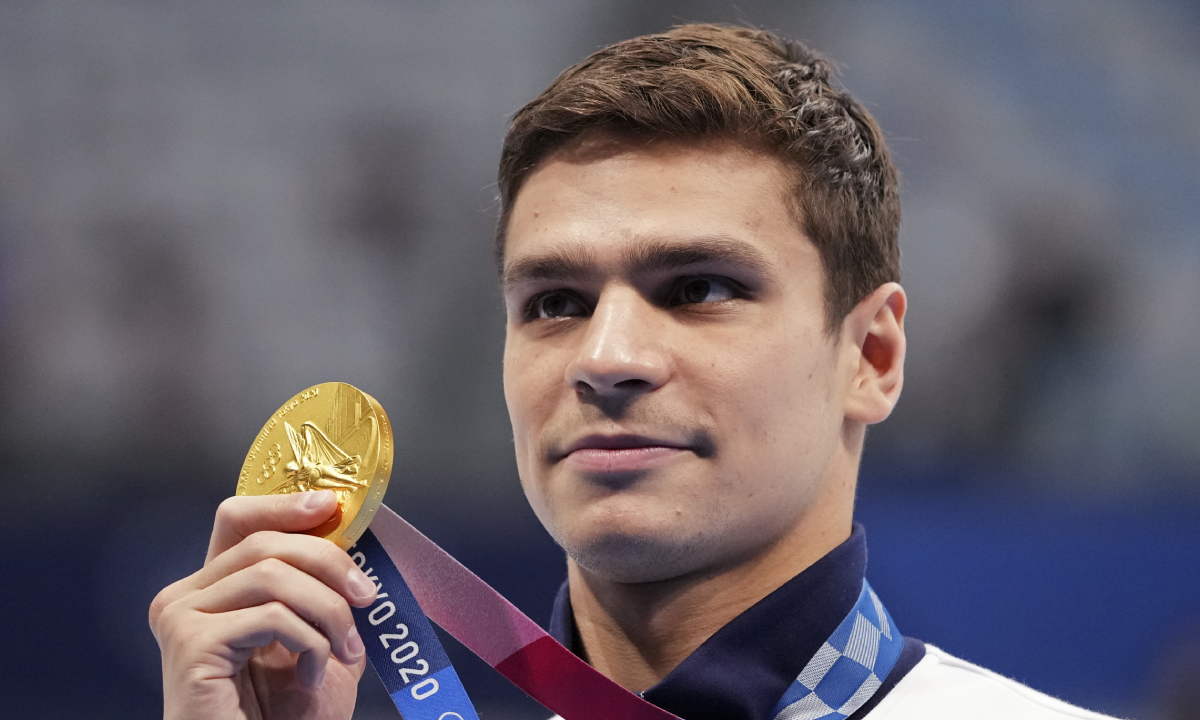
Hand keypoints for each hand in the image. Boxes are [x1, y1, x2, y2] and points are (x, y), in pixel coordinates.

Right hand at [149, 490, 377, 719]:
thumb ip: (323, 588)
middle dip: (329, 563)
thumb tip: (354, 535)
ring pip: (272, 575)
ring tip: (346, 651)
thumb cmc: (285, 715)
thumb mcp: (317, 636)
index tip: (331, 506)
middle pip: (264, 541)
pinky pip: (271, 616)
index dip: (285, 504)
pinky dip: (310, 643)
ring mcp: (180, 618)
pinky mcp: (190, 644)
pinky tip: (312, 677)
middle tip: (367, 598)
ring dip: (327, 611)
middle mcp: (185, 597)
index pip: (239, 519)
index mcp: (212, 590)